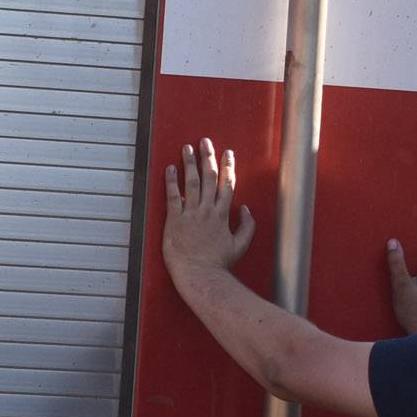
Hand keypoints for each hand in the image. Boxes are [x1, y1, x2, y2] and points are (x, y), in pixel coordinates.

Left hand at [163, 140, 256, 284]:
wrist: (199, 275)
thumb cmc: (219, 264)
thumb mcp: (240, 246)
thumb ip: (247, 226)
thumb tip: (247, 210)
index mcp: (223, 215)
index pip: (227, 184)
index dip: (228, 166)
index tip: (228, 153)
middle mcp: (207, 210)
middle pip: (208, 177)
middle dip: (208, 157)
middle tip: (205, 141)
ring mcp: (190, 214)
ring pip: (190, 182)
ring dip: (189, 163)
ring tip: (187, 148)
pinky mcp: (174, 220)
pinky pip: (172, 196)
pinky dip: (171, 181)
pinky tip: (170, 168)